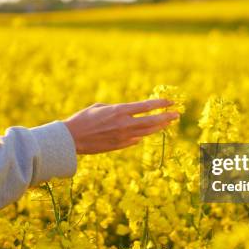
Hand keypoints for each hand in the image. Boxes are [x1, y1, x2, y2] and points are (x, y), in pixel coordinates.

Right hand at [63, 99, 179, 153]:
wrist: (72, 139)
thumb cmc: (83, 119)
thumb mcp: (100, 107)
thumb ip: (117, 110)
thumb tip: (129, 114)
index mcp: (119, 110)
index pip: (146, 106)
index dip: (160, 103)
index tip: (170, 101)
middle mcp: (124, 124)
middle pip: (151, 120)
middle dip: (166, 117)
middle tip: (177, 114)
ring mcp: (123, 136)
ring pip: (146, 132)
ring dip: (159, 127)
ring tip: (168, 123)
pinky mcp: (119, 146)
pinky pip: (136, 140)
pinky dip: (143, 135)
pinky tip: (148, 132)